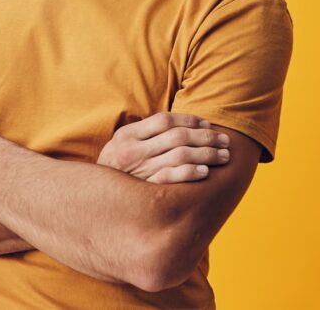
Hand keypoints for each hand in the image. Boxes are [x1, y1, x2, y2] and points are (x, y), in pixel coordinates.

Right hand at [97, 112, 230, 183]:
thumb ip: (144, 134)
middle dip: (206, 137)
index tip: (207, 123)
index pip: (165, 120)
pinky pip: (171, 178)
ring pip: (180, 155)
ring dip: (206, 154)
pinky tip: (205, 171)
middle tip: (225, 140)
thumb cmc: (114, 169)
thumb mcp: (121, 145)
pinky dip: (190, 172)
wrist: (93, 200)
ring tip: (224, 155)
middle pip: (177, 136)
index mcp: (127, 135)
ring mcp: (139, 170)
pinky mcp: (145, 189)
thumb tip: (179, 123)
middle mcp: (133, 150)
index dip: (190, 120)